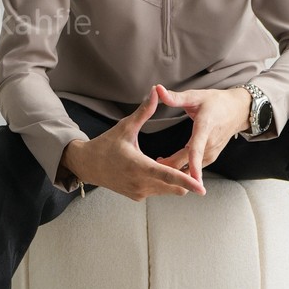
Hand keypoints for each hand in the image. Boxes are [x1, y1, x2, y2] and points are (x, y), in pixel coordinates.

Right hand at [60, 88, 206, 200]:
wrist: (87, 165)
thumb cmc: (106, 145)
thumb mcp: (125, 126)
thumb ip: (144, 111)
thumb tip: (156, 91)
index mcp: (138, 166)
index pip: (168, 175)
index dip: (187, 180)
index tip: (201, 188)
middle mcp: (140, 183)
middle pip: (175, 187)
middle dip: (186, 177)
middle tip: (191, 162)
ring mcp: (138, 192)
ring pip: (168, 190)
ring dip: (175, 180)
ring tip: (175, 163)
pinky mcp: (137, 197)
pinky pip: (158, 191)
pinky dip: (163, 182)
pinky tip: (158, 169)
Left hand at [153, 84, 250, 183]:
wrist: (238, 110)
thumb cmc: (217, 102)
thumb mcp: (196, 96)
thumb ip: (175, 97)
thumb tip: (158, 89)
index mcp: (205, 127)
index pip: (196, 148)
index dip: (191, 164)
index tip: (187, 179)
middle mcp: (210, 144)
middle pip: (188, 163)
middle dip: (169, 168)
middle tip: (148, 165)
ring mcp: (212, 152)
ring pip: (190, 169)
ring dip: (174, 170)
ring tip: (156, 164)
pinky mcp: (211, 157)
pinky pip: (194, 168)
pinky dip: (182, 170)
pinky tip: (169, 166)